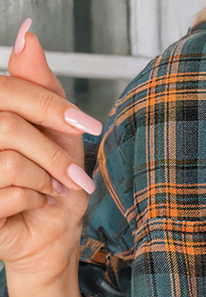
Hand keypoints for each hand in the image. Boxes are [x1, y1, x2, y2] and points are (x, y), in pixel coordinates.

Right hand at [0, 20, 102, 284]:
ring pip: (10, 161)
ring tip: (49, 191)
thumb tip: (28, 35)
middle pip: (10, 126)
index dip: (48, 104)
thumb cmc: (53, 187)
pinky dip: (34, 201)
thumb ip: (41, 87)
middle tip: (70, 177)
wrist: (52, 240)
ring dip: (44, 181)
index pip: (8, 90)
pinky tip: (35, 206)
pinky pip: (9, 193)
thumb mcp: (58, 133)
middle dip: (52, 154)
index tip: (87, 124)